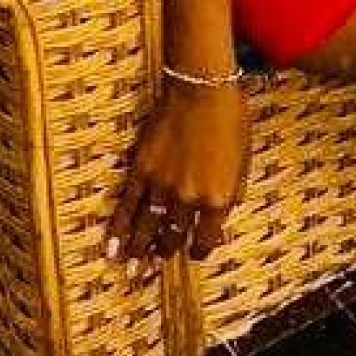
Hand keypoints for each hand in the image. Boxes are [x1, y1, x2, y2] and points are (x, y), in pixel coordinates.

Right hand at [107, 80, 252, 267]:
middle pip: (172, 236)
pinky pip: (128, 206)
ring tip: (132, 268)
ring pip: (147, 227)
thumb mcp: (244, 161)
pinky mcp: (142, 170)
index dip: (199, 250)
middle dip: (164, 252)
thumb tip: (222, 214)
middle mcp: (188, 199)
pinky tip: (112, 245)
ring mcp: (163, 186)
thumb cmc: (231, 120)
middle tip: (155, 264)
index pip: (205, 240)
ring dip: (138, 250)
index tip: (193, 252)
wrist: (203, 88)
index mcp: (217, 199)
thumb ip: (232, 193)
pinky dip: (119, 228)